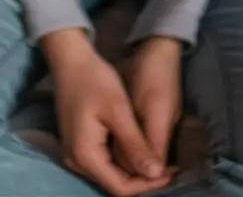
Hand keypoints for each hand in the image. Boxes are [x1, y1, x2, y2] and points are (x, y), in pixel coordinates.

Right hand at [43, 29, 173, 195]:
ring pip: (109, 174)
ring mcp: (75, 154)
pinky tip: (139, 150)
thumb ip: (135, 145)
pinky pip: (103, 162)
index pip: (120, 188)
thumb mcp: (119, 111)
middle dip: (142, 179)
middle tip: (169, 168)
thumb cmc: (95, 80)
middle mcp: (76, 162)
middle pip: (114, 184)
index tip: (171, 174)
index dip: (148, 185)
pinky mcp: (78, 145)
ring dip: (134, 170)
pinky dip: (122, 160)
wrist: (71, 59)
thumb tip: (156, 174)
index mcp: (85, 156)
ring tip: (158, 161)